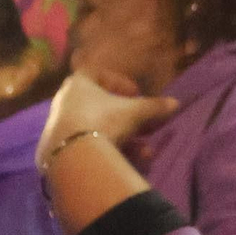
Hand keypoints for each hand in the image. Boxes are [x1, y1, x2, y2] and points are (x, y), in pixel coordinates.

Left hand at [38, 70, 177, 167]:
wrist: (74, 155)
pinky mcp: (59, 147)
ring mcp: (60, 125)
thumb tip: (176, 103)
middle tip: (144, 125)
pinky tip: (126, 161)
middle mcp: (65, 101)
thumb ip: (154, 106)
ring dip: (124, 137)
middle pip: (101, 105)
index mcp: (78, 83)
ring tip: (144, 150)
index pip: (97, 74)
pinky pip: (88, 143)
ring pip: (98, 127)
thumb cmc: (103, 120)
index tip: (136, 93)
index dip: (120, 82)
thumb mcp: (135, 112)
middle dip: (127, 116)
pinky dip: (108, 149)